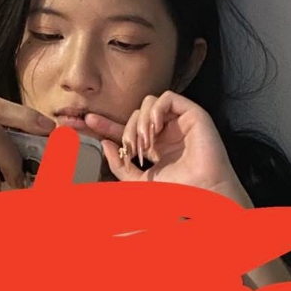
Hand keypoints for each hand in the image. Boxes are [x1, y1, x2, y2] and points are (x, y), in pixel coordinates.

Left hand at [84, 92, 251, 204]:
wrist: (201, 192)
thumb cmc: (176, 191)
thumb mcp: (138, 181)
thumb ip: (119, 166)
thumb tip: (105, 144)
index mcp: (154, 146)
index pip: (126, 129)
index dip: (107, 125)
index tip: (88, 122)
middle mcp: (166, 132)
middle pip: (134, 114)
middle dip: (127, 130)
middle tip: (132, 150)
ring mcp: (179, 122)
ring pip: (149, 104)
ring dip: (141, 122)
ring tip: (146, 143)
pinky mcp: (192, 114)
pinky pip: (168, 98)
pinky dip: (156, 111)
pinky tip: (156, 129)